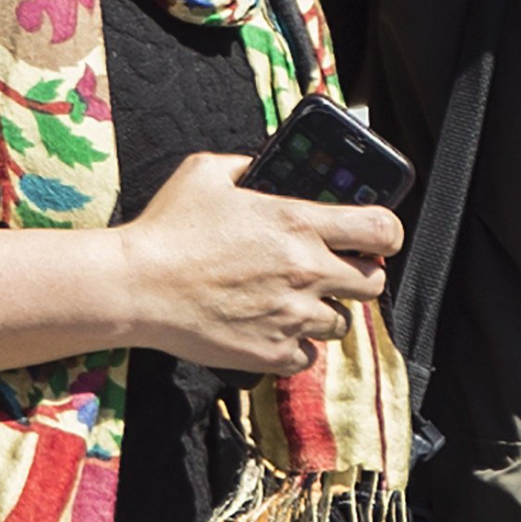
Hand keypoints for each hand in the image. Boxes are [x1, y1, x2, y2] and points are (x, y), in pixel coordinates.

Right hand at [117, 152, 401, 375]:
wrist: (134, 286)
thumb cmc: (167, 227)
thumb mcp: (206, 172)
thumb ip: (247, 165)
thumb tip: (264, 165)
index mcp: (299, 222)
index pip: (382, 230)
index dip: (386, 234)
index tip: (377, 238)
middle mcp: (306, 271)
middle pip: (374, 283)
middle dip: (360, 276)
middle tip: (336, 272)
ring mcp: (291, 316)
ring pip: (342, 323)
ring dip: (324, 313)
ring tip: (293, 301)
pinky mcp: (271, 352)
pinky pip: (307, 356)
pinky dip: (295, 346)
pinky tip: (272, 328)